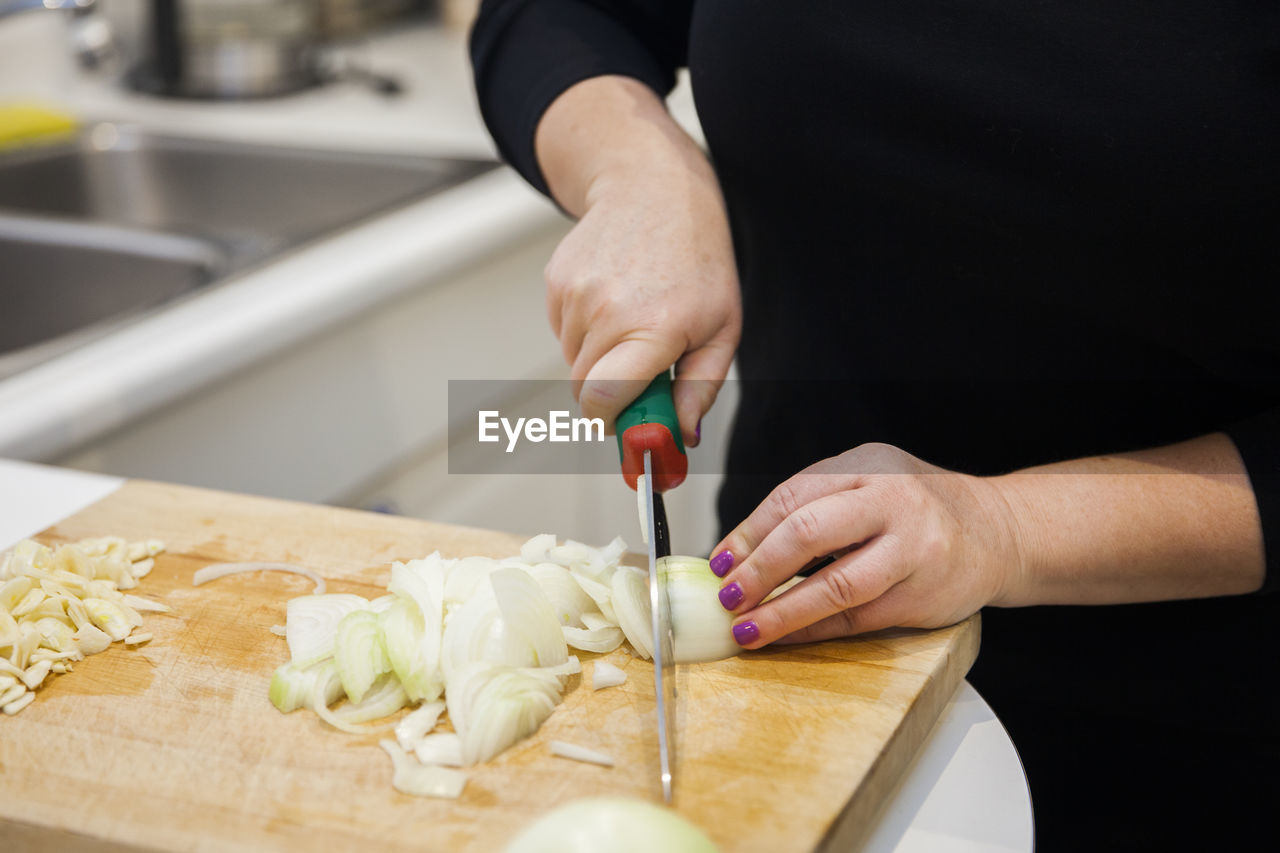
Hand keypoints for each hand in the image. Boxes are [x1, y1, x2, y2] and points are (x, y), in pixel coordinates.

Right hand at [536, 77, 740, 444]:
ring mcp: (576, 295)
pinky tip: (614, 300)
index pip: (603, 401)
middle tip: (644, 374)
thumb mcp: (723, 326)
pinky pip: (564, 334)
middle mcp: (608, 312)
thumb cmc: (697, 260)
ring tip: (634, 321)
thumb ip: (701, 388)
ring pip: (574, 363)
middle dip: (611, 396)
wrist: (654, 188)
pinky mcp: (556, 283)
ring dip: (600, 360)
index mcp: (654, 328)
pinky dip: (586, 332)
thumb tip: (681, 436)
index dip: (611, 424)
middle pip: (585, 392)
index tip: (629, 426)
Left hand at [710, 443, 1024, 647]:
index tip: (719, 562)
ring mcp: (912, 549)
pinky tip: (786, 637)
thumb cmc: (920, 510)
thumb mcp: (871, 482)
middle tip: (728, 595)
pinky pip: (856, 618)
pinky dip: (814, 630)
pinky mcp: (922, 595)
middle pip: (809, 532)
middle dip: (759, 569)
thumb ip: (816, 505)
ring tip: (747, 628)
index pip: (793, 496)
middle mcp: (892, 501)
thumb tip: (741, 550)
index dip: (748, 532)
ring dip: (782, 611)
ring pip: (835, 585)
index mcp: (869, 466)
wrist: (1001, 532)